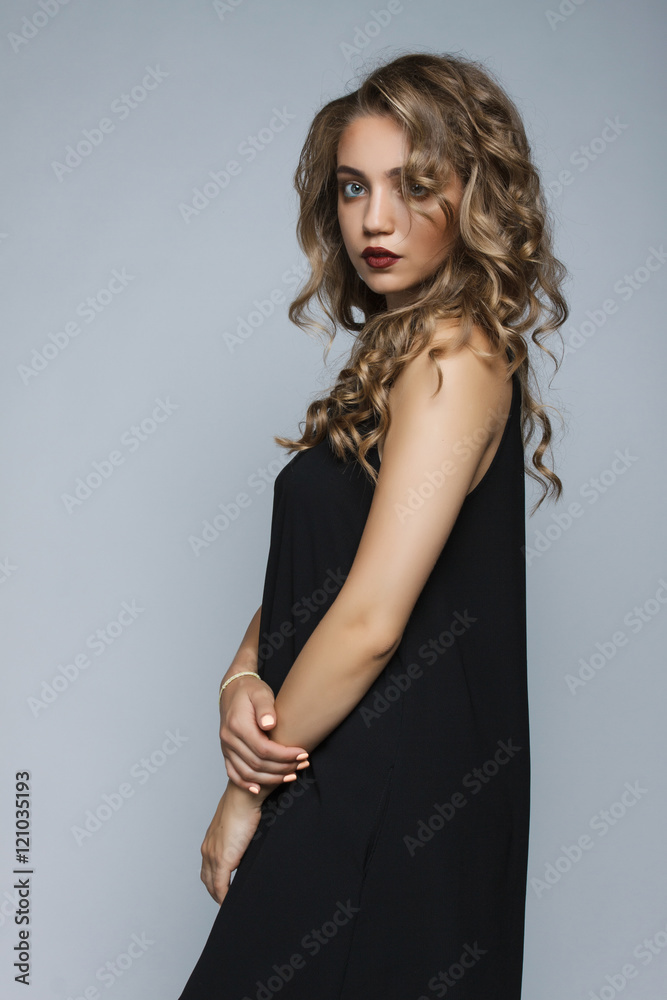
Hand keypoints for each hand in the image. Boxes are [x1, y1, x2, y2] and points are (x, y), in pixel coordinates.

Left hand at [200, 783, 264, 903]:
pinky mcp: (223, 859)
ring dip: (218, 896)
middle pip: (206, 879)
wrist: (243, 797)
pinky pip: (220, 886)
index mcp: (210, 842)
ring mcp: (213, 855)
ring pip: (211, 885)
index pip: (207, 869)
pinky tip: (229, 903)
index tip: (221, 891)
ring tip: (228, 904)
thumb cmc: (244, 806)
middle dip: (214, 893)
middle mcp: (208, 850)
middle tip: (225, 902)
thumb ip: (238, 840)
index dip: (213, 882)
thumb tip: (246, 849)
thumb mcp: (238, 826)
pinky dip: (223, 897)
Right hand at [219, 673, 309, 792]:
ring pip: (247, 773)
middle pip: (257, 764)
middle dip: (282, 768)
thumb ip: (265, 708)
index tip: (302, 754)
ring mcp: (225, 747)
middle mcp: (229, 739)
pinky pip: (233, 773)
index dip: (284, 755)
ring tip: (291, 775)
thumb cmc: (250, 690)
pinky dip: (246, 783)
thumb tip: (270, 724)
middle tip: (302, 765)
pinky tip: (260, 788)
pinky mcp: (226, 751)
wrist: (233, 688)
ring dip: (270, 778)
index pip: (263, 749)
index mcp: (237, 725)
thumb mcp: (260, 693)